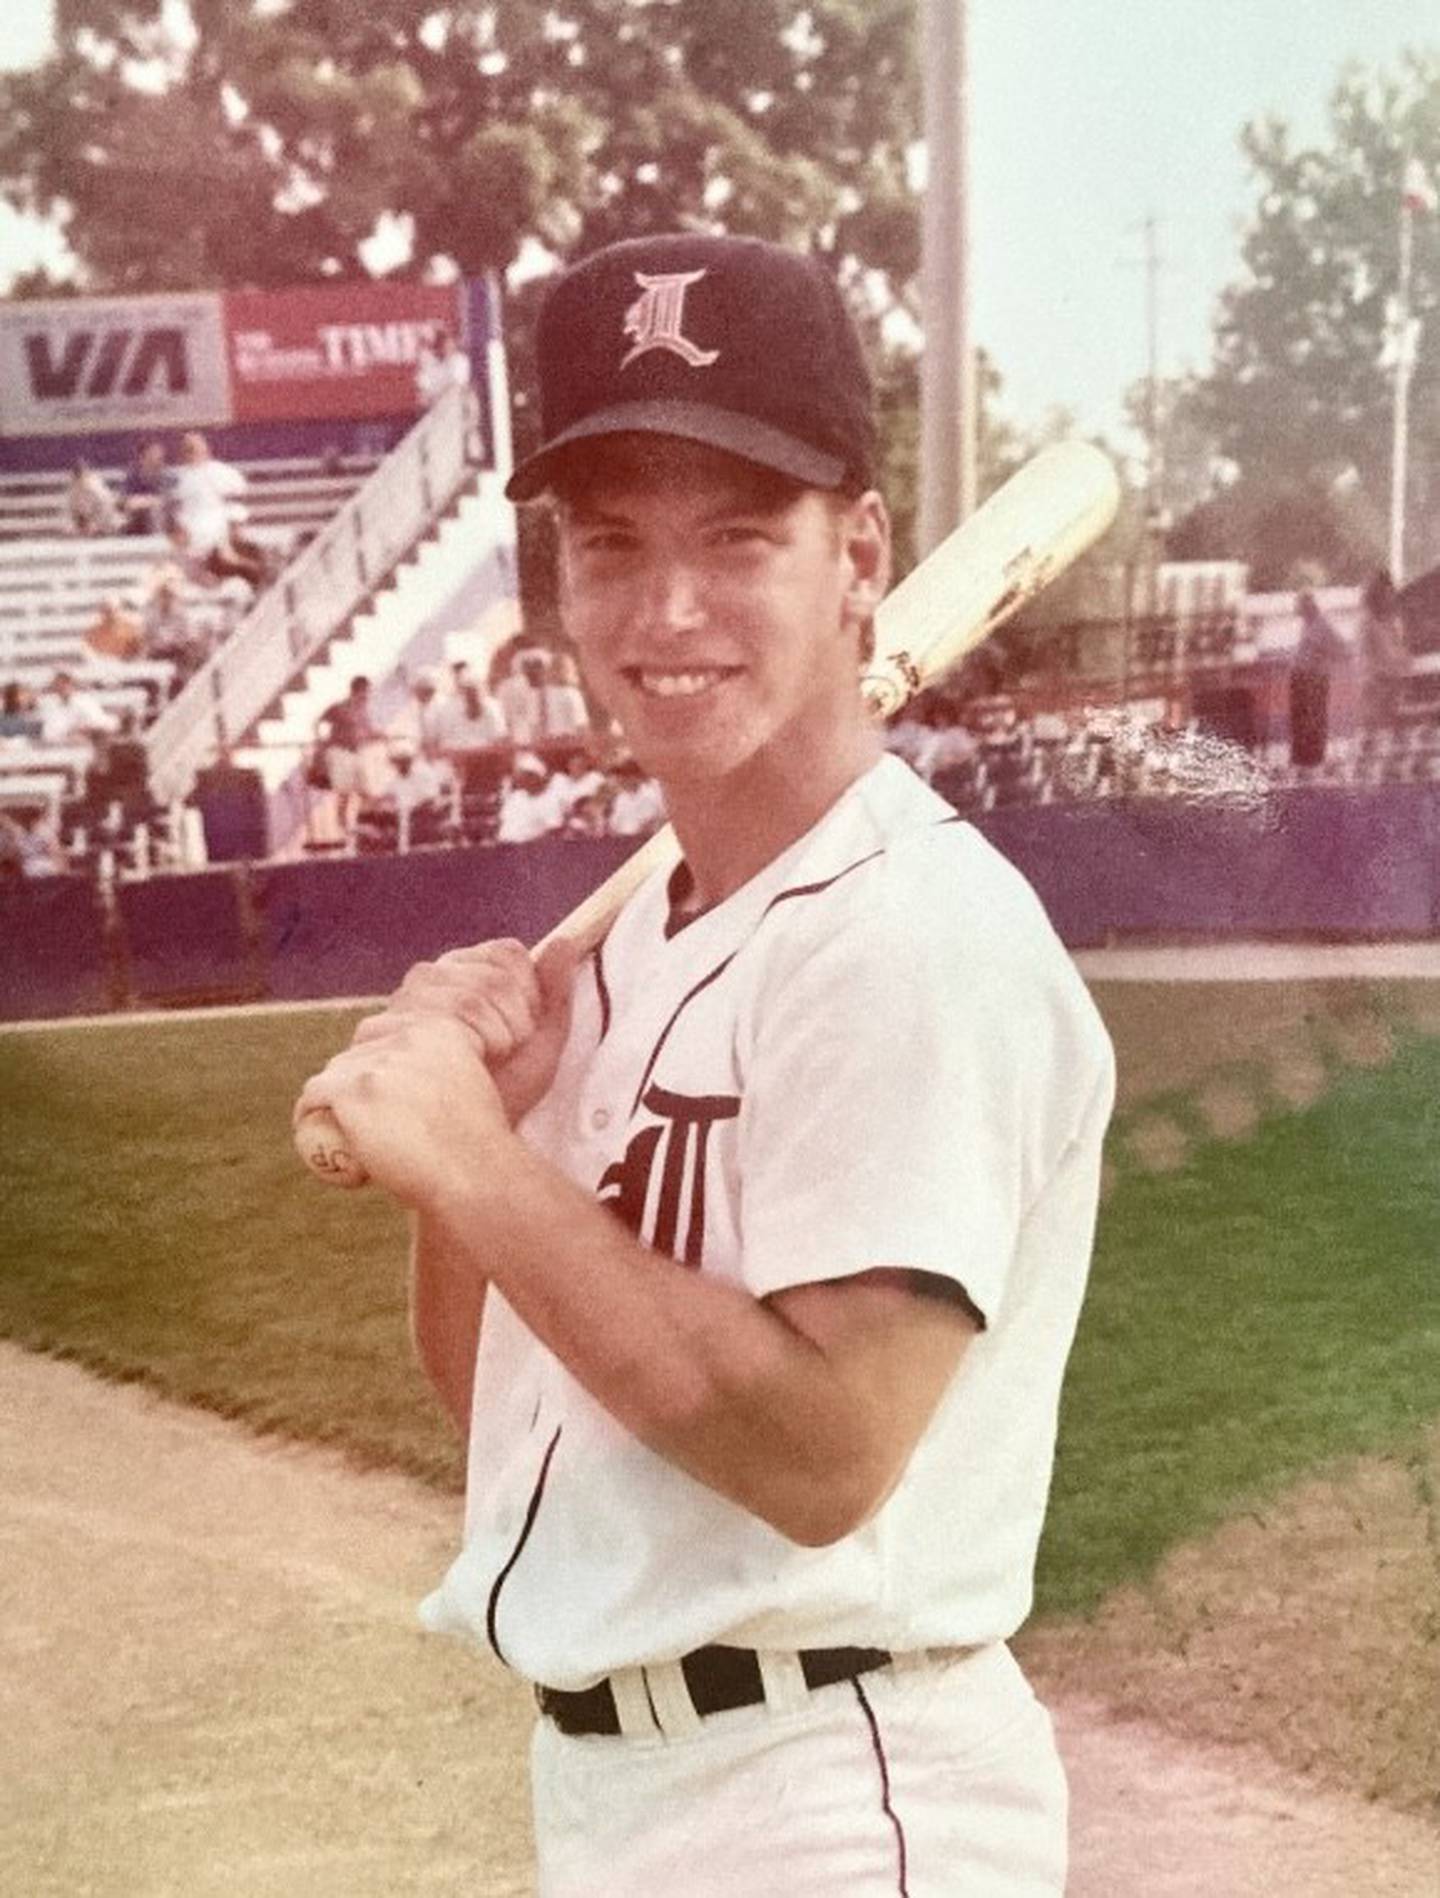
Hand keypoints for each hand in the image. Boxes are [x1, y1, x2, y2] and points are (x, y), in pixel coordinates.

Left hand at [293, 1010, 507, 1211]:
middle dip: (348, 1076)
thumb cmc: (477, 1155)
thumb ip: (440, 1079)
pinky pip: (314, 1096)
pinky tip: (304, 1128)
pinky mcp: (352, 1090)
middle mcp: (408, 1036)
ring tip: (335, 1131)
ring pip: (334, 1073)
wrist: (473, 1178)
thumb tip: (413, 1090)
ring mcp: (378, 1062)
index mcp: (440, 1030)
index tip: (368, 1084)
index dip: (370, 1054)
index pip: (387, 1030)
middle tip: (349, 1112)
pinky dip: (306, 1113)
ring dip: (331, 1098)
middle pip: (357, 1050)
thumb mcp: (468, 1096)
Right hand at [350, 936, 577, 1127]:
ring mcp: (392, 1012)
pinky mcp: (372, 1043)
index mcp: (455, 973)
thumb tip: (565, 941)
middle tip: (504, 1056)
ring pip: (463, 999)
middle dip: (515, 1021)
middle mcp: (418, 985)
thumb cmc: (500, 1097)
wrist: (466, 1152)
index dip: (530, 993)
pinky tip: (458, 1073)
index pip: (505, 954)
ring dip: (492, 1039)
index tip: (525, 1032)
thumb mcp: (538, 1048)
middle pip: (488, 977)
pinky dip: (459, 1053)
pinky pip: (426, 1029)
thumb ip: (553, 995)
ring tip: (483, 1068)